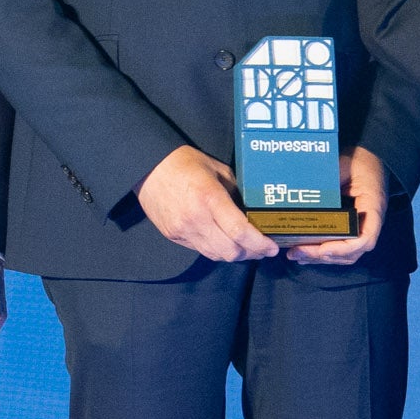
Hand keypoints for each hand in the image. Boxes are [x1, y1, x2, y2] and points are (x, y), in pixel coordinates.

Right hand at [135, 144, 276, 264]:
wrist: (147, 167)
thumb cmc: (184, 163)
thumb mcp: (217, 170)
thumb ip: (235, 191)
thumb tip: (251, 210)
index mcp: (210, 198)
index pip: (240, 232)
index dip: (259, 244)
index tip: (272, 247)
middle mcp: (196, 219)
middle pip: (230, 251)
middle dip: (251, 254)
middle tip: (262, 249)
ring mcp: (183, 230)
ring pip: (216, 255)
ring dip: (234, 255)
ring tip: (246, 249)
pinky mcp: (173, 236)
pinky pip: (200, 250)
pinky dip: (216, 250)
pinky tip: (224, 243)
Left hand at [279, 147, 390, 265]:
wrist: (368, 158)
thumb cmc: (358, 161)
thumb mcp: (343, 166)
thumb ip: (327, 181)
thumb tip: (302, 195)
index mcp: (373, 209)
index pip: (365, 239)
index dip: (343, 248)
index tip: (322, 248)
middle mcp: (369, 224)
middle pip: (350, 252)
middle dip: (322, 256)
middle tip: (296, 252)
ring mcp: (361, 228)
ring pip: (344, 255)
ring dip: (320, 258)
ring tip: (296, 255)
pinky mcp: (351, 228)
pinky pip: (340, 247)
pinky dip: (323, 253)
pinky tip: (304, 252)